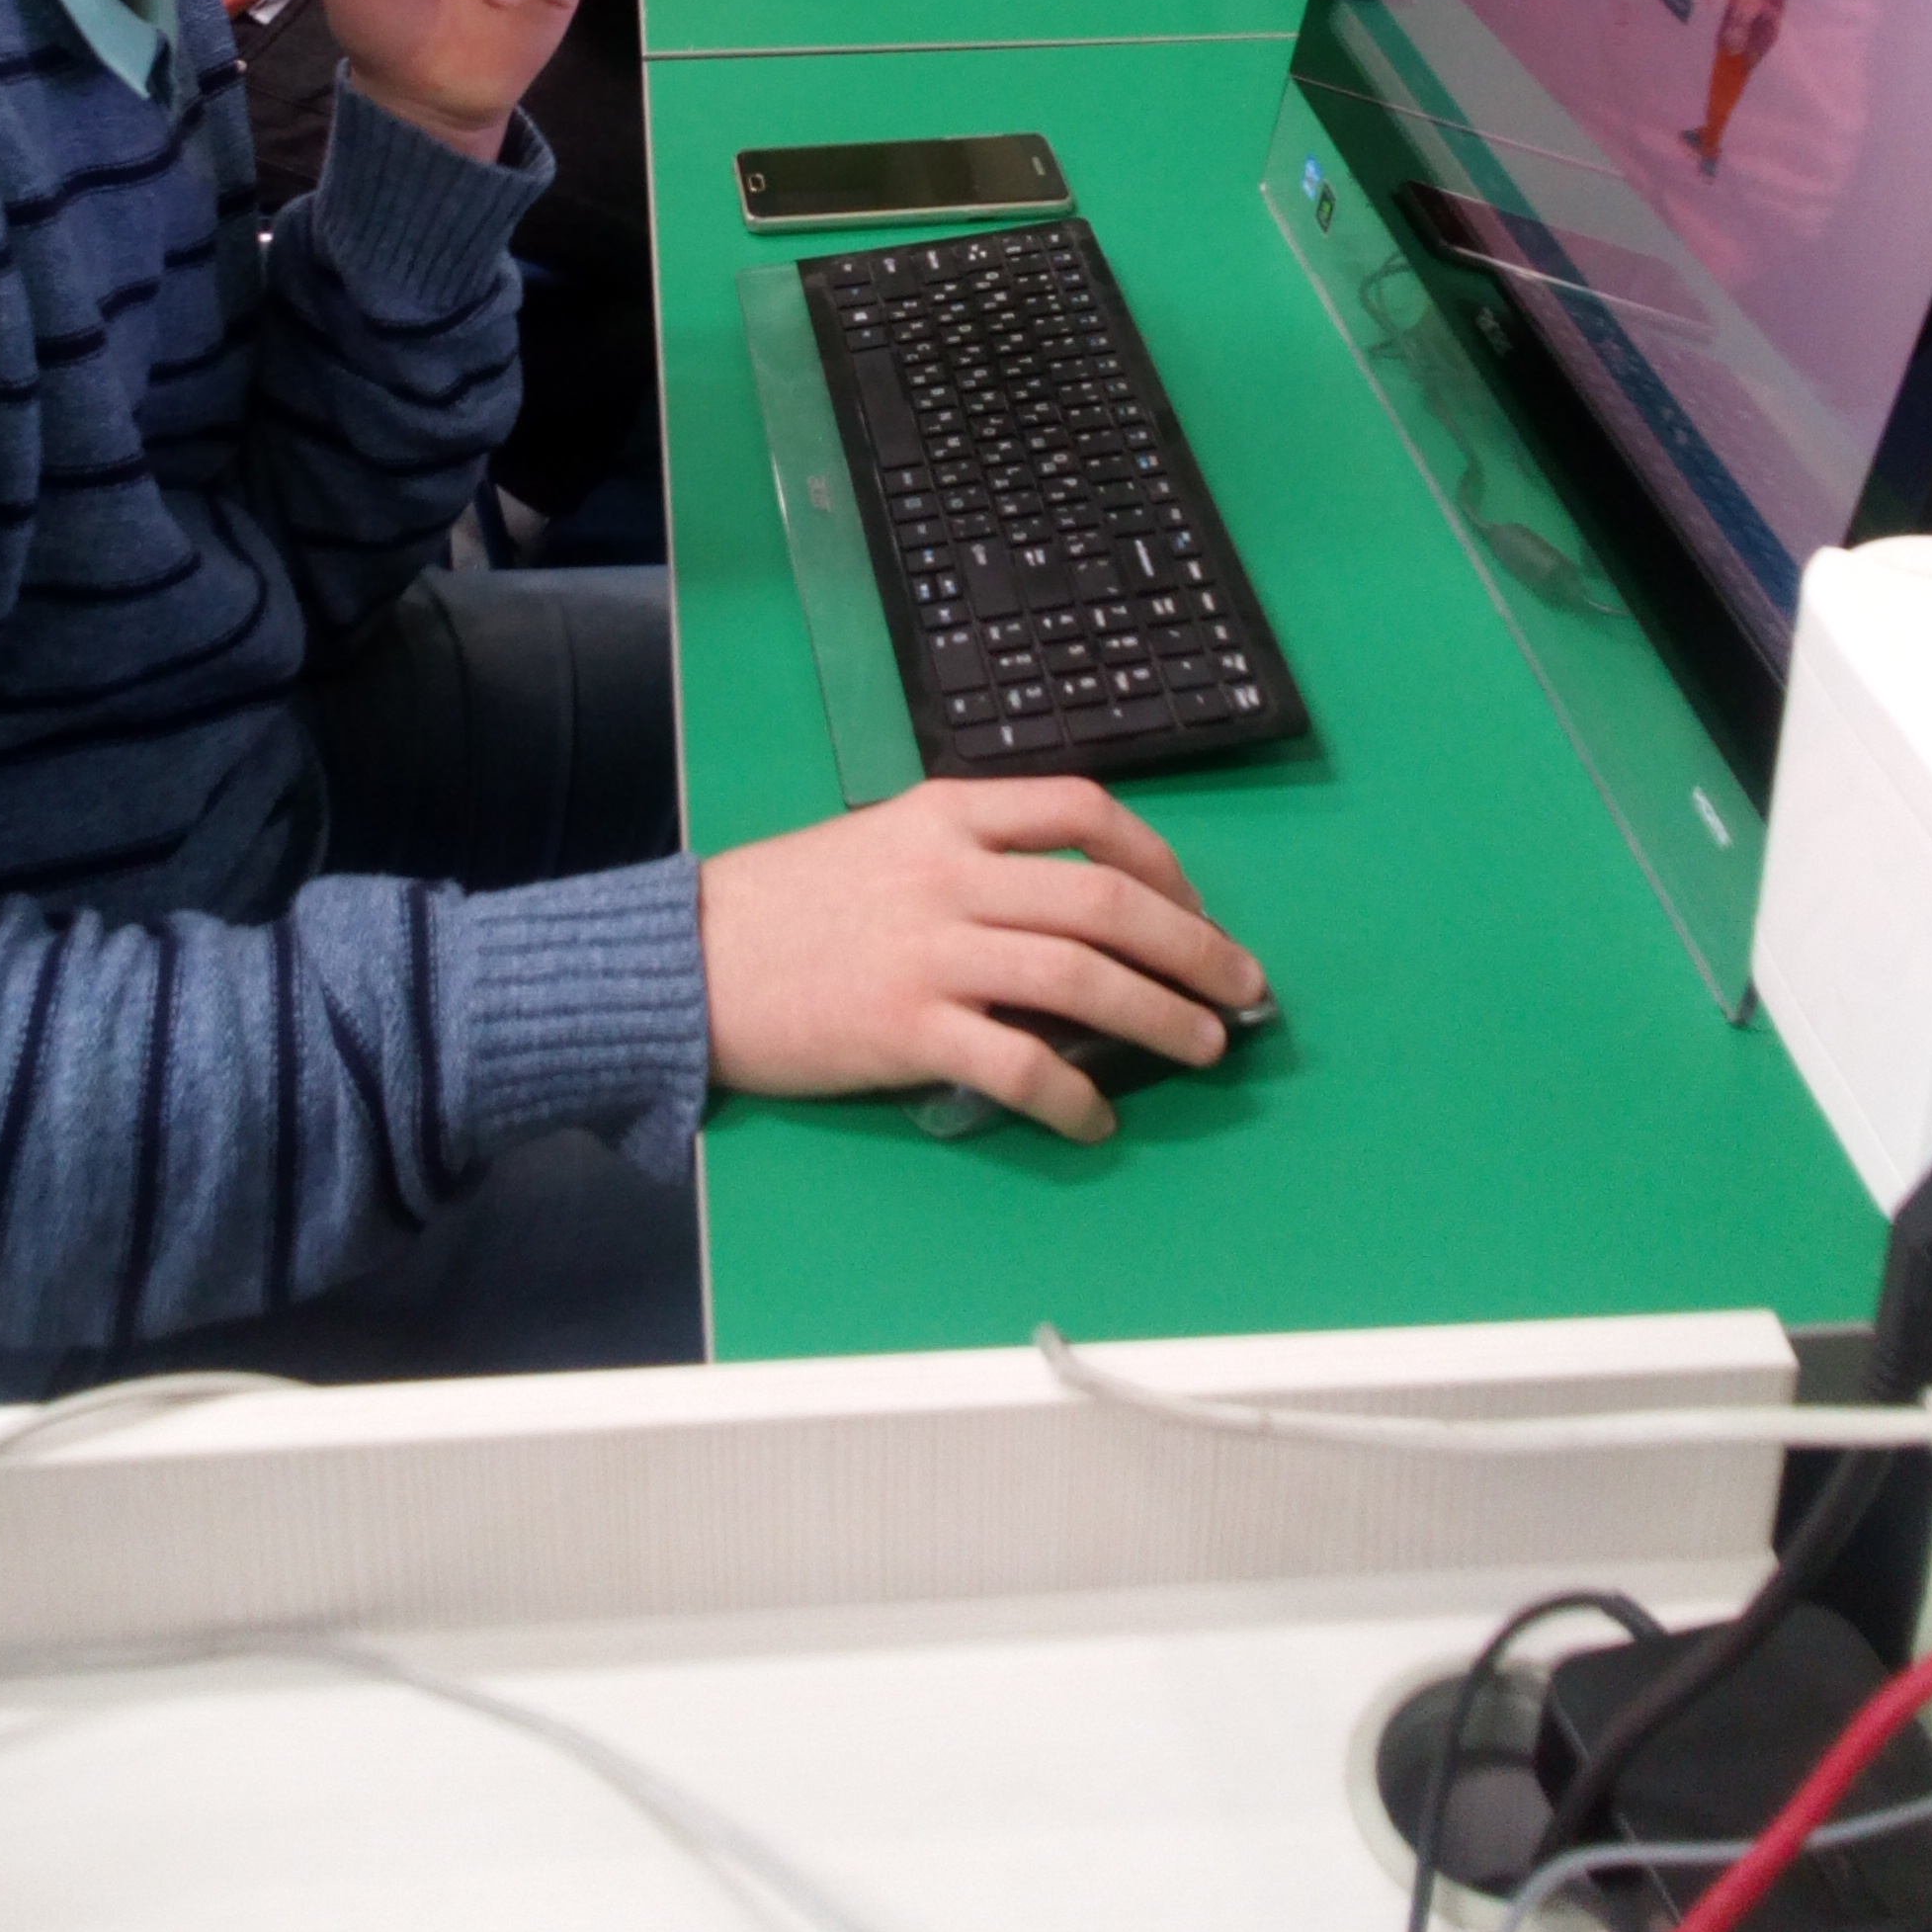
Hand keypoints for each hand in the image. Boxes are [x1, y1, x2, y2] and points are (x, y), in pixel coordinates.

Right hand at [698, 775, 1269, 1138]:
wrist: (687, 960)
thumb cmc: (788, 906)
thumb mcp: (882, 842)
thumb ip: (967, 857)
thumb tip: (1073, 907)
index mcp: (947, 814)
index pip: (1084, 812)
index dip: (1161, 861)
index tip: (1194, 906)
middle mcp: (950, 873)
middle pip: (1107, 900)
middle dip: (1194, 946)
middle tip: (1243, 986)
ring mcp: (931, 951)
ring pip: (1082, 977)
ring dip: (1162, 1016)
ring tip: (1206, 1048)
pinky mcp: (907, 1028)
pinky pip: (1019, 1063)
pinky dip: (1073, 1096)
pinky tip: (1095, 1119)